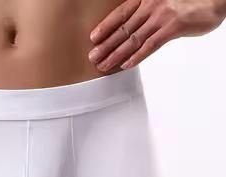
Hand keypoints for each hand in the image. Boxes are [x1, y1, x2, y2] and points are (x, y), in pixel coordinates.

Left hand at [88, 0, 224, 70]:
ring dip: (116, 54)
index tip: (93, 39)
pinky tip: (126, 65)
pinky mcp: (173, 27)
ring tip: (104, 65)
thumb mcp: (162, 4)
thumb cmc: (188, 1)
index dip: (105, 27)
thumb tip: (131, 32)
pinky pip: (150, 45)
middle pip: (123, 29)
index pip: (120, 15)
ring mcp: (161, 16)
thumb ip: (146, 16)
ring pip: (133, 39)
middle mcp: (151, 5)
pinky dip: (137, 56)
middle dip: (106, 45)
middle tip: (93, 58)